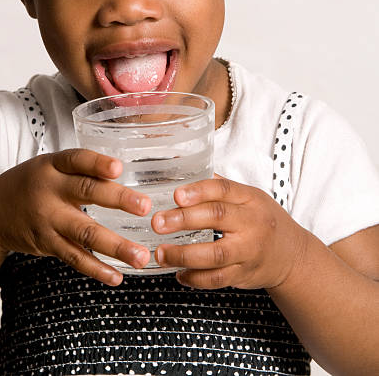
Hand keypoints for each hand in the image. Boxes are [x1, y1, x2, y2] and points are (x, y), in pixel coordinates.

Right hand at [0, 149, 151, 284]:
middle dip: (118, 200)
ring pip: (84, 233)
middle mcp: (51, 191)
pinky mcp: (48, 244)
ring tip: (140, 256)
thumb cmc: (32, 184)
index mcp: (54, 166)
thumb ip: (84, 168)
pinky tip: (117, 276)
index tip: (119, 168)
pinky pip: (74, 258)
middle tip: (144, 206)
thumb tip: (128, 171)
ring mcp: (49, 220)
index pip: (77, 160)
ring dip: (115, 246)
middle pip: (86, 193)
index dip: (97, 163)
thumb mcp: (52, 166)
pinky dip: (96, 269)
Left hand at [151, 177, 307, 289]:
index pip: (224, 189)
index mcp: (251, 199)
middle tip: (158, 222)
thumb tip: (183, 171)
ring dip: (184, 255)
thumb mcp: (249, 197)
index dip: (199, 191)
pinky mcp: (244, 275)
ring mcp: (249, 252)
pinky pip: (217, 280)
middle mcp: (252, 224)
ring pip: (216, 255)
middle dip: (184, 219)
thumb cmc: (263, 220)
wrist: (292, 255)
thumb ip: (219, 188)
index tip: (176, 195)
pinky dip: (195, 278)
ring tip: (161, 253)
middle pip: (218, 217)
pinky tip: (179, 272)